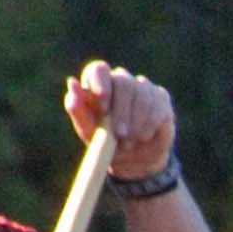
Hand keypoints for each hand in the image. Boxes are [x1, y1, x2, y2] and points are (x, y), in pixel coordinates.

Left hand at [64, 60, 175, 181]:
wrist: (133, 161)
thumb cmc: (106, 143)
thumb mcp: (89, 132)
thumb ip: (79, 109)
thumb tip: (72, 83)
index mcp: (99, 85)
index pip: (98, 70)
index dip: (100, 83)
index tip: (103, 106)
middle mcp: (121, 81)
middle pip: (123, 82)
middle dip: (121, 112)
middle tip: (119, 135)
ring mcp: (143, 87)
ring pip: (142, 95)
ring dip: (135, 123)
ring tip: (128, 144)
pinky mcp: (160, 98)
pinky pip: (156, 106)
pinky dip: (148, 126)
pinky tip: (143, 137)